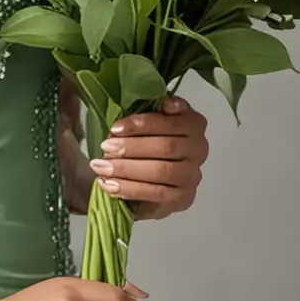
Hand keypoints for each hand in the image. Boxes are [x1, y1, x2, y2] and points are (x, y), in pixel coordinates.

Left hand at [87, 93, 208, 220]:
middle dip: (131, 147)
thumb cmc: (144, 145)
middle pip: (167, 147)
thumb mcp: (145, 124)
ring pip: (162, 171)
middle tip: (105, 147)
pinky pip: (157, 193)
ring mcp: (193, 175)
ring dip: (127, 169)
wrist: (146, 182)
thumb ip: (150, 111)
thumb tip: (164, 103)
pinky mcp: (184, 198)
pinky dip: (130, 189)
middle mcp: (199, 148)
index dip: (143, 124)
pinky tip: (108, 185)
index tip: (115, 128)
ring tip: (101, 167)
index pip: (171, 121)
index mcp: (193, 124)